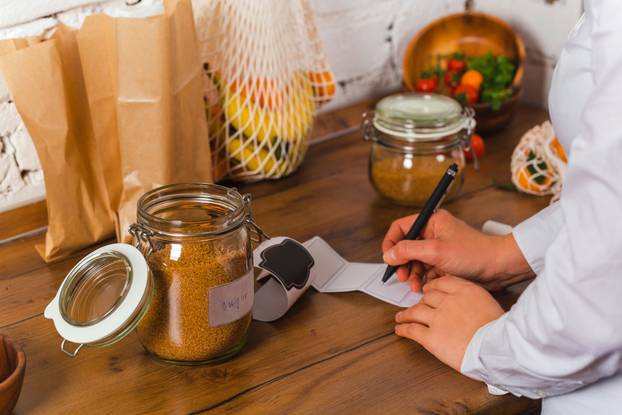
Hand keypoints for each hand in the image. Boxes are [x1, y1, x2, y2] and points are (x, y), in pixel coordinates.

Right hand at [382, 209, 532, 291]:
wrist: (498, 267)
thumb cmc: (473, 253)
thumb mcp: (436, 251)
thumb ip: (408, 251)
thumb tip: (389, 254)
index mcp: (432, 221)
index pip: (401, 227)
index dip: (391, 242)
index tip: (388, 258)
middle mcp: (434, 233)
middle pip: (407, 247)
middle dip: (403, 263)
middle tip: (402, 276)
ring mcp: (440, 248)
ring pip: (416, 261)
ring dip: (413, 274)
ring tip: (414, 285)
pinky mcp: (445, 262)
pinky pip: (427, 270)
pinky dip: (424, 279)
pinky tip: (425, 287)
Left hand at [395, 275, 503, 370]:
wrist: (497, 348)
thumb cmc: (499, 330)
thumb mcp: (490, 305)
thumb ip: (475, 301)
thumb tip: (471, 306)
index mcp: (465, 291)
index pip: (442, 283)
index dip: (433, 287)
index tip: (429, 289)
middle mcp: (448, 302)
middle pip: (428, 297)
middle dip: (421, 301)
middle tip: (418, 305)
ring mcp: (437, 319)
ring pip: (415, 311)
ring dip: (406, 314)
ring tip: (401, 316)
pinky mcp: (431, 337)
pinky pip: (411, 329)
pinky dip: (403, 328)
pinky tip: (399, 329)